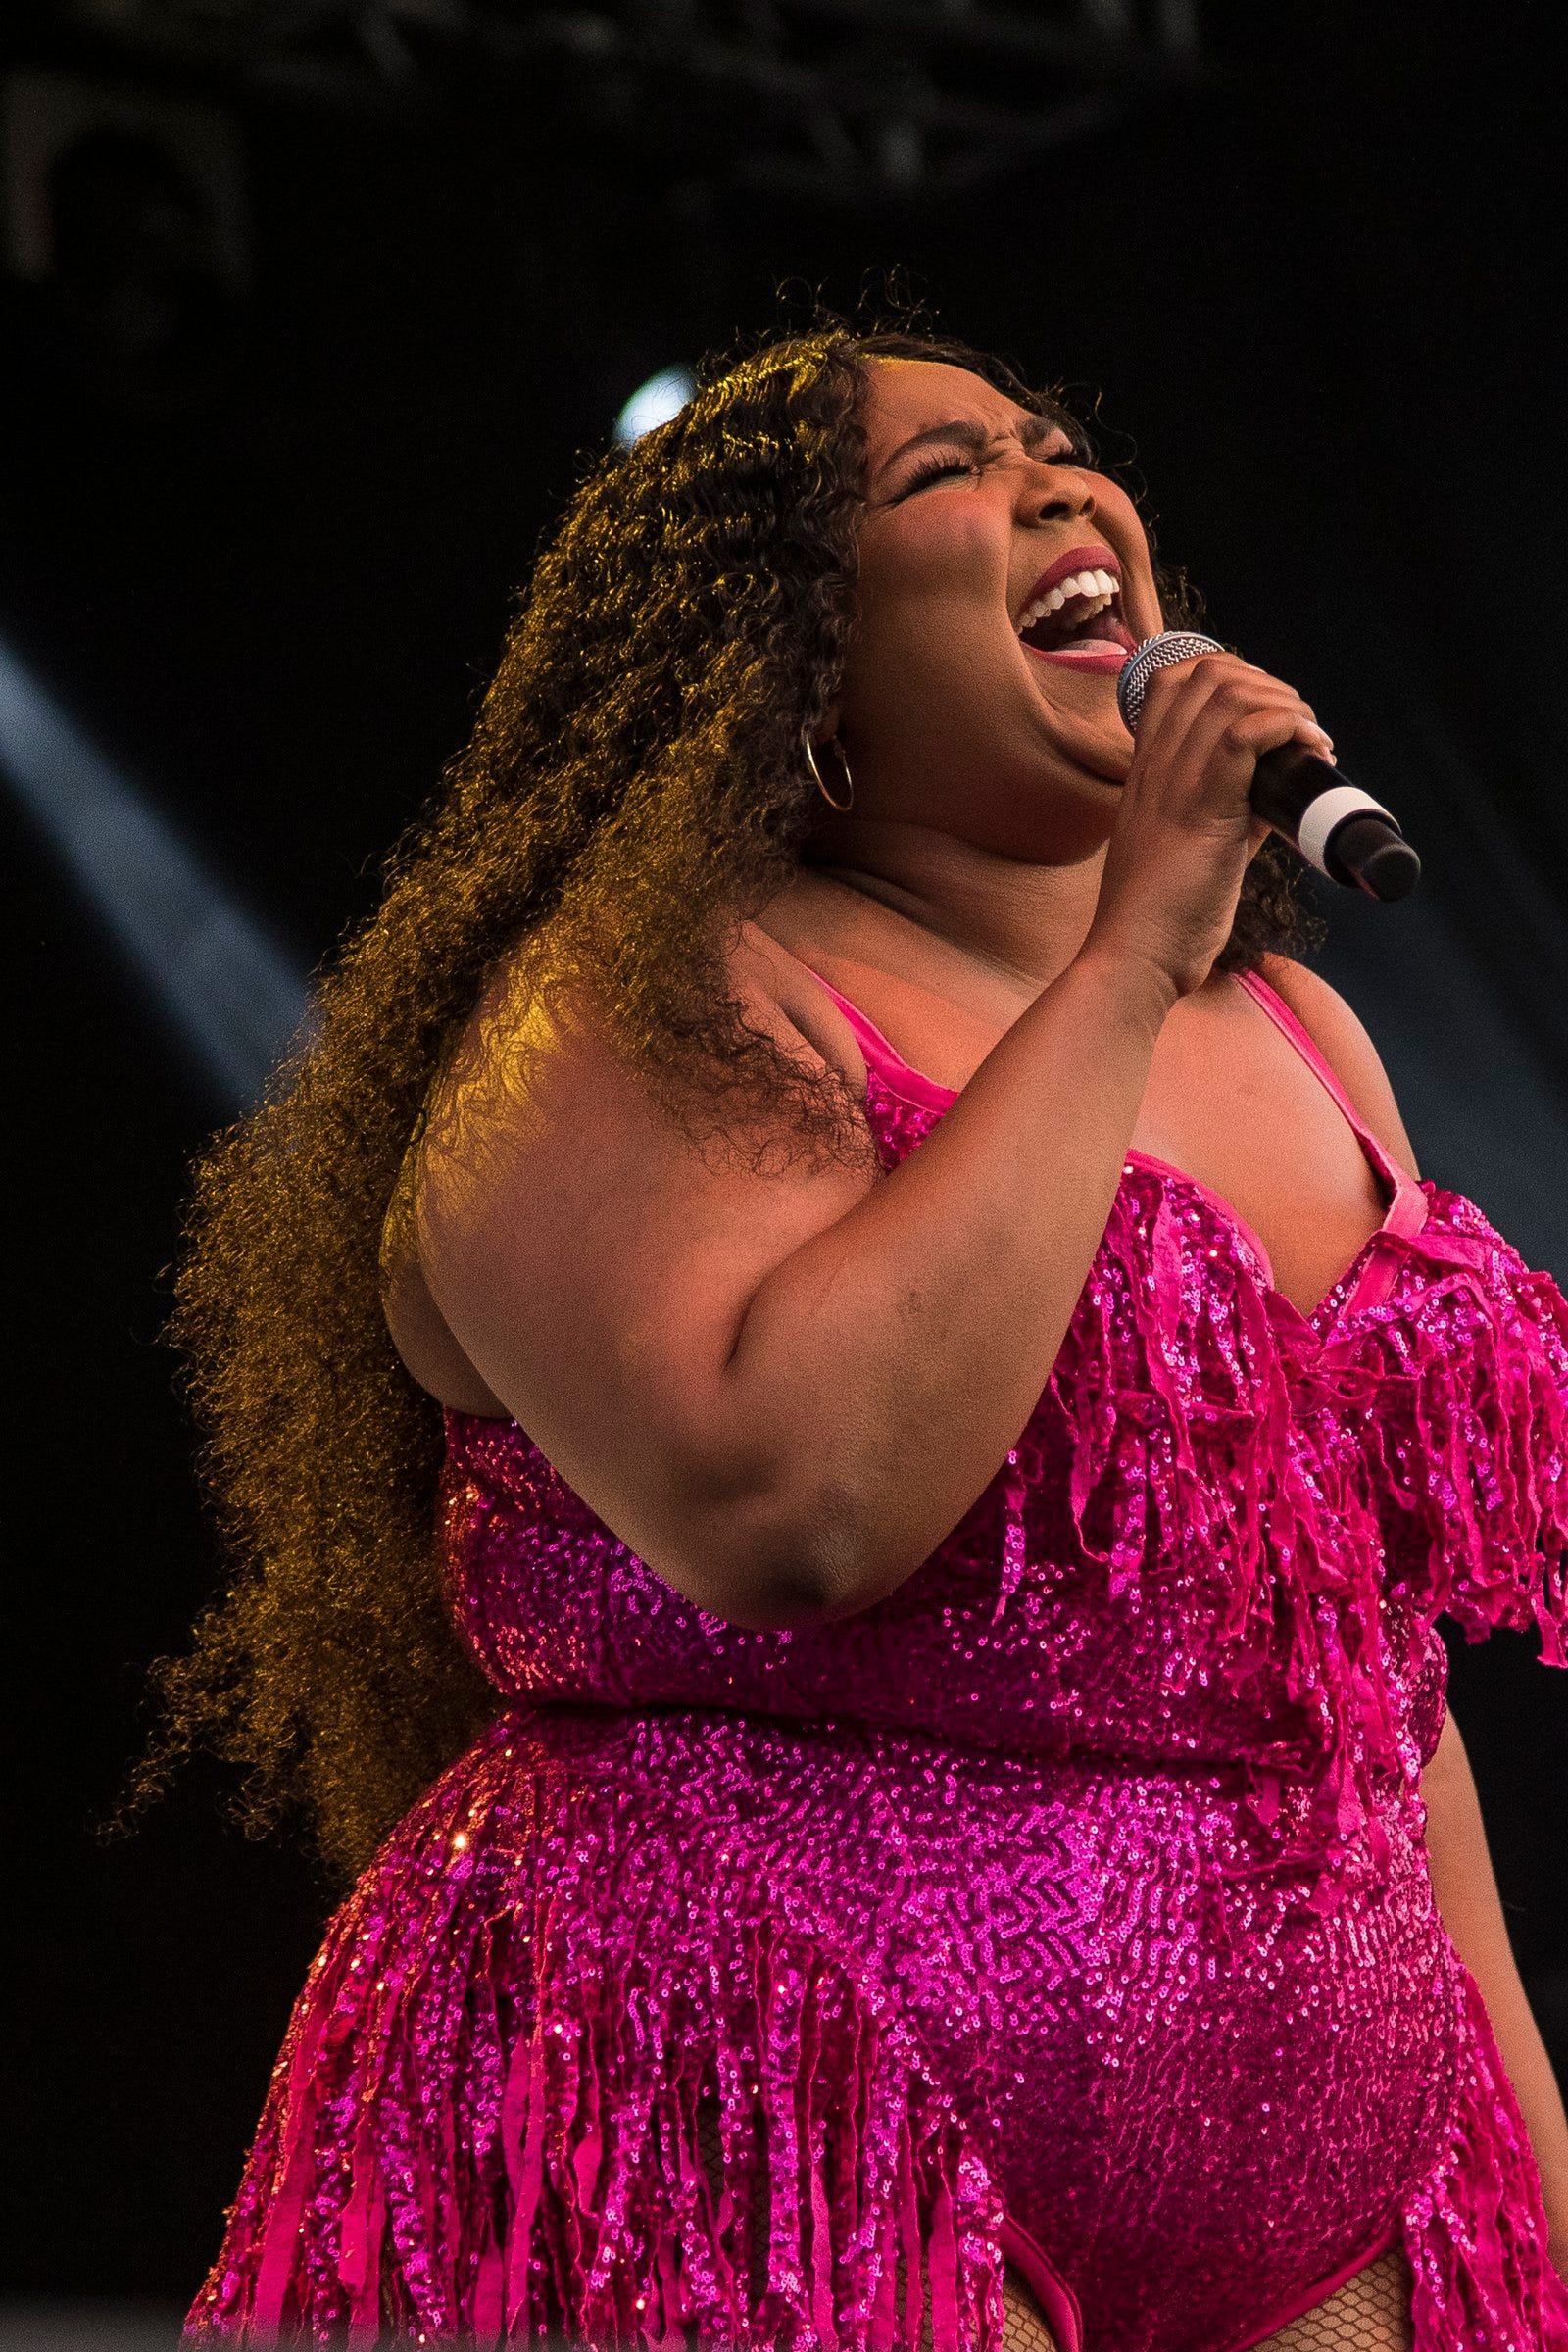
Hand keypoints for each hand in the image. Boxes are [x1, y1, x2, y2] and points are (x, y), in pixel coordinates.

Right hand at [1083, 650, 1333, 1000]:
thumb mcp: (1191, 847)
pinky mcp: (1203, 807)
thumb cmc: (1161, 916)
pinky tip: (1308, 751)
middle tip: (1298, 728)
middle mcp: (1157, 765)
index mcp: (1147, 770)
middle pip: (1209, 672)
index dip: (1230, 676)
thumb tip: (1276, 793)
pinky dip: (1287, 728)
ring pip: (1231, 693)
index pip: (1175, 679)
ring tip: (1310, 741)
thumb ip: (1228, 810)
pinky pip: (1245, 734)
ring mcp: (1177, 782)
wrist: (1135, 957)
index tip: (1266, 713)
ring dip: (1286, 705)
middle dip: (1269, 685)